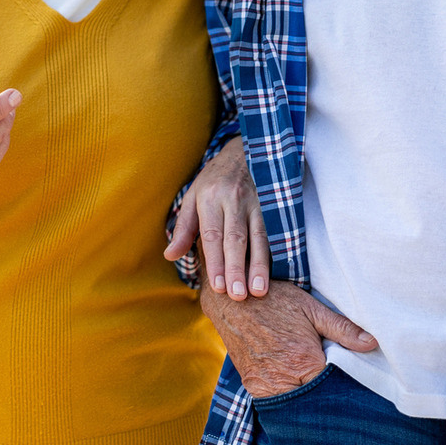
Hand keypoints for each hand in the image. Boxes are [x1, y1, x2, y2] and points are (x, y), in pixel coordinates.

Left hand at [165, 137, 269, 299]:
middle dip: (236, 268)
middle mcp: (233, 200)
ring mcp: (255, 202)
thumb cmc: (213, 180)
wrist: (242, 151)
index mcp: (210, 198)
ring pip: (258, 237)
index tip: (217, 286)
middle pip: (235, 239)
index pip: (212, 235)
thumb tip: (170, 256)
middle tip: (237, 295)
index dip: (215, 261)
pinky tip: (276, 274)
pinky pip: (273, 232)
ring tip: (258, 291)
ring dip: (259, 266)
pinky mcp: (272, 204)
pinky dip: (274, 254)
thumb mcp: (192, 197)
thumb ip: (183, 228)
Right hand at [200, 277, 375, 398]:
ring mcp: (264, 385)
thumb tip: (372, 343)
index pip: (332, 388)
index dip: (340, 381)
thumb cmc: (274, 299)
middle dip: (323, 390)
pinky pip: (274, 399)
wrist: (232, 296)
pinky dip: (286, 392)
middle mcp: (283, 379)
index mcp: (303, 361)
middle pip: (313, 399)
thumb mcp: (311, 308)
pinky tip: (292, 378)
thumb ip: (343, 329)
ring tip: (308, 374)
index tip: (343, 371)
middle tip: (326, 372)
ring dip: (303, 392)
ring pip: (293, 403)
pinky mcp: (252, 385)